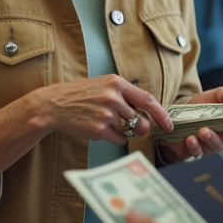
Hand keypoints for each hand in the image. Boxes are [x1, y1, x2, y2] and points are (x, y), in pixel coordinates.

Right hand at [34, 75, 172, 144]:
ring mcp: (106, 114)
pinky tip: (99, 127)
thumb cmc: (80, 95)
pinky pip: (119, 139)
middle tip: (124, 122)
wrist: (54, 104)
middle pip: (138, 118)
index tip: (168, 125)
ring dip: (121, 129)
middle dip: (137, 124)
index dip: (161, 114)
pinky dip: (114, 137)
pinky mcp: (99, 129)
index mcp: (116, 83)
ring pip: (128, 129)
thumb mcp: (103, 86)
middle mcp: (113, 97)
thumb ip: (126, 99)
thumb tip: (146, 122)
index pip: (147, 99)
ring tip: (102, 119)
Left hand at [158, 87, 222, 163]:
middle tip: (221, 129)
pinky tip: (190, 139)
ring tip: (201, 131)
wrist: (178, 115)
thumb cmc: (201, 106)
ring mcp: (212, 146)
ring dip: (210, 139)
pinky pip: (199, 153)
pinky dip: (195, 147)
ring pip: (216, 148)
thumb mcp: (214, 96)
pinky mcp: (197, 151)